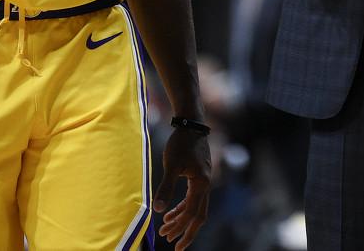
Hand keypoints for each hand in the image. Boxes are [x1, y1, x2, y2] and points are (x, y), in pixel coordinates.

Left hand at [154, 127, 210, 249]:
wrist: (191, 125)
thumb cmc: (181, 143)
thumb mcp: (171, 165)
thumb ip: (166, 188)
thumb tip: (157, 209)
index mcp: (201, 184)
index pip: (191, 213)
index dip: (180, 228)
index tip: (169, 239)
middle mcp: (206, 185)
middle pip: (198, 216)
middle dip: (186, 231)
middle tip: (174, 246)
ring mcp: (204, 182)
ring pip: (196, 208)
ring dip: (182, 220)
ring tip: (167, 229)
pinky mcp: (200, 177)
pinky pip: (193, 199)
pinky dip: (183, 208)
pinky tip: (171, 212)